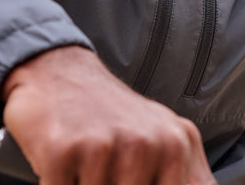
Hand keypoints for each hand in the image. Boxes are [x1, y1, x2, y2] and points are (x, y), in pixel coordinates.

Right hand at [0, 45, 216, 184]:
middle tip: (108, 168)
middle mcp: (145, 144)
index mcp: (177, 145)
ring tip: (86, 166)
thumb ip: (186, 177)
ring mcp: (104, 146)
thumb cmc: (112, 116)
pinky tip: (63, 164)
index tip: (138, 177)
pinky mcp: (62, 151)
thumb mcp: (164, 139)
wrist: (58, 70)